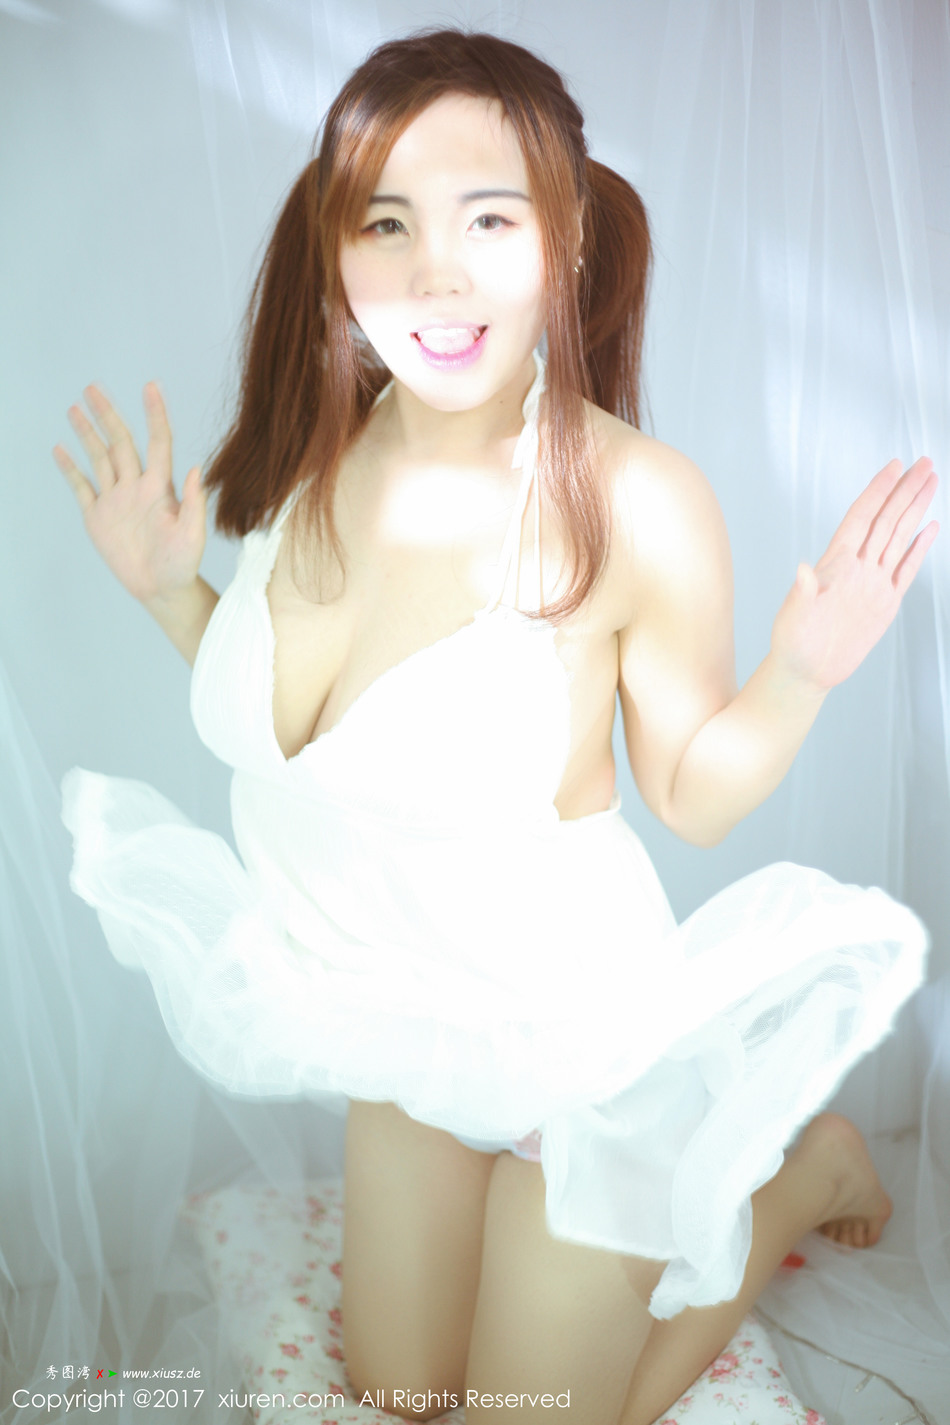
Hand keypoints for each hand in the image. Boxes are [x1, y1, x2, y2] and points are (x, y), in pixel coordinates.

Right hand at [54, 382, 206, 603]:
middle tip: (93, 387)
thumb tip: (197, 469)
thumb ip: (195, 503)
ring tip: (75, 408)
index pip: (158, 442)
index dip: (155, 414)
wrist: (162, 589)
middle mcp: (136, 487)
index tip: (150, 386)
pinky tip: (60, 450)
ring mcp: (115, 500)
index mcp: (160, 487)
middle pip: (120, 442)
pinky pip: (82, 487)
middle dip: (107, 414)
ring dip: (88, 434)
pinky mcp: (98, 517)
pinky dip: (70, 469)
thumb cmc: (183, 564)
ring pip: (99, 458)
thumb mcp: (193, 535)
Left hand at [770, 456, 938, 691]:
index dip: (878, 491)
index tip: (895, 466)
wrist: (807, 671)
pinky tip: (930, 527)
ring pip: (900, 536)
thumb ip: (803, 592)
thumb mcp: (794, 616)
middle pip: (887, 519)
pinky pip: (907, 568)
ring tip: (931, 482)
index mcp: (836, 563)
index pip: (862, 518)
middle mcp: (857, 567)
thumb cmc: (793, 642)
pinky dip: (919, 547)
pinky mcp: (885, 601)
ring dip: (915, 509)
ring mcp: (873, 582)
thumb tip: (803, 569)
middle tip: (925, 462)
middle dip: (906, 490)